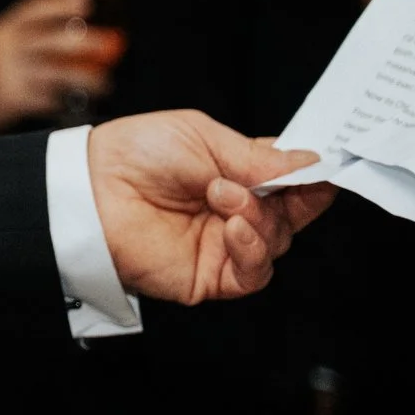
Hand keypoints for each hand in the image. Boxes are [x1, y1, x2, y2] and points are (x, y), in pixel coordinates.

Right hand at [0, 0, 125, 134]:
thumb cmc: (1, 66)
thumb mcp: (8, 43)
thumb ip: (39, 37)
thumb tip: (94, 36)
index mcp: (4, 29)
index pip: (32, 11)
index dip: (59, 5)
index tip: (86, 2)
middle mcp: (6, 49)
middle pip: (51, 41)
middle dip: (85, 43)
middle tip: (110, 43)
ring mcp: (9, 74)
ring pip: (56, 74)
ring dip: (86, 78)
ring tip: (105, 84)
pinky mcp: (14, 99)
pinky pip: (49, 98)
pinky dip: (68, 100)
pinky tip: (80, 101)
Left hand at [85, 111, 335, 303]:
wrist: (88, 189)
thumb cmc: (134, 154)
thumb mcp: (202, 138)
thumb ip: (258, 156)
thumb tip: (313, 162)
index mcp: (238, 174)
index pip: (293, 179)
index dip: (313, 174)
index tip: (327, 165)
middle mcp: (236, 211)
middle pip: (293, 214)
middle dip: (293, 196)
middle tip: (277, 180)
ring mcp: (224, 245)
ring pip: (277, 242)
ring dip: (259, 218)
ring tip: (222, 194)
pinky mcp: (210, 276)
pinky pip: (252, 273)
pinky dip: (252, 250)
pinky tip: (235, 228)